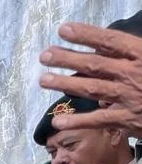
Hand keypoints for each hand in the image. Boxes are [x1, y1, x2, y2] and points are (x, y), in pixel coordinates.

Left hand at [39, 22, 141, 137]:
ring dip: (66, 84)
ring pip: (93, 89)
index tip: (64, 29)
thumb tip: (102, 43)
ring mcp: (129, 97)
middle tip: (45, 55)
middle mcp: (133, 74)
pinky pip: (99, 120)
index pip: (110, 42)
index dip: (87, 35)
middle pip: (95, 64)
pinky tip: (57, 121)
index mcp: (141, 55)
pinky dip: (78, 121)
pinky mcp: (127, 119)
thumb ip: (127, 52)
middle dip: (68, 58)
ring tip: (44, 80)